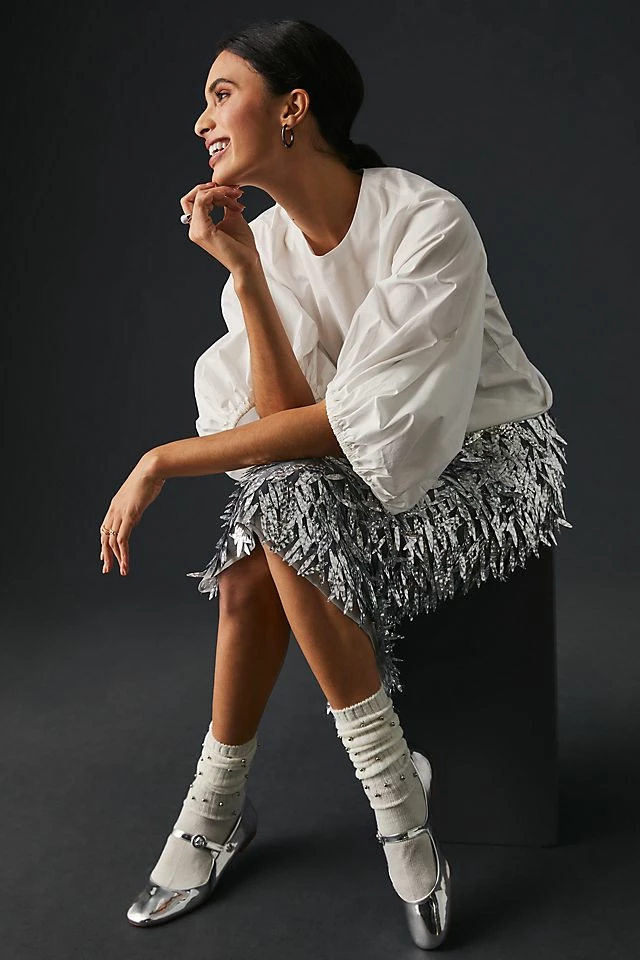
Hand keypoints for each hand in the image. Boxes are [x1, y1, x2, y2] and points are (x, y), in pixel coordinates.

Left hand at [99, 458, 165, 575]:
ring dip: (116, 558)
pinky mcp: (129, 516)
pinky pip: (122, 539)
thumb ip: (134, 509)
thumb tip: (134, 518)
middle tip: (107, 569)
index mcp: (115, 505)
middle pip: (105, 537)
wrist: (151, 469)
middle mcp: (114, 511)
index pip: (105, 529)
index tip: (104, 555)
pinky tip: (126, 562)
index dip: (104, 544)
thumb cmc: (148, 478)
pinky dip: (123, 553)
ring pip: (112, 542)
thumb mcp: (138, 497)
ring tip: (121, 570)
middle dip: (106, 555)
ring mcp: (120, 513)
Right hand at [180, 175, 259, 273]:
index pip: (195, 200)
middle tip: (234, 191)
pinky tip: (230, 199)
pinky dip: (216, 195)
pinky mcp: (203, 230)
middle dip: (214, 188)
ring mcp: (196, 230)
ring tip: (236, 198)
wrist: (247, 263)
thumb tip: (224, 191)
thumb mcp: (233, 218)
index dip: (213, 191)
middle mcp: (194, 229)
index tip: (234, 192)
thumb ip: (225, 204)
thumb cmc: (242, 246)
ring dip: (219, 192)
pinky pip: (202, 201)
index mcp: (199, 227)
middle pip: (191, 196)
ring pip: (198, 196)